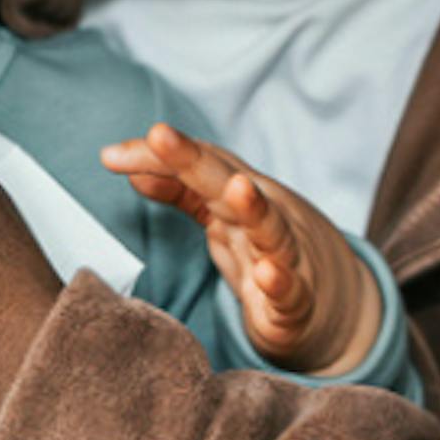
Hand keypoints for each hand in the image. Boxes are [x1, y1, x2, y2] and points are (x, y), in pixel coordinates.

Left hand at [100, 123, 384, 376]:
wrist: (329, 304)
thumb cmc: (265, 250)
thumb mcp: (219, 217)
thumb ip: (178, 189)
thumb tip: (124, 162)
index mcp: (239, 196)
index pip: (198, 165)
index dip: (159, 156)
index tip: (110, 154)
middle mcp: (264, 218)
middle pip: (229, 183)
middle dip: (195, 159)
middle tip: (160, 135)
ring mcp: (286, 257)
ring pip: (272, 229)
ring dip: (253, 208)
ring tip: (236, 189)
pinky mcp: (297, 303)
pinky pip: (290, 291)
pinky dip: (281, 282)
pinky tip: (268, 274)